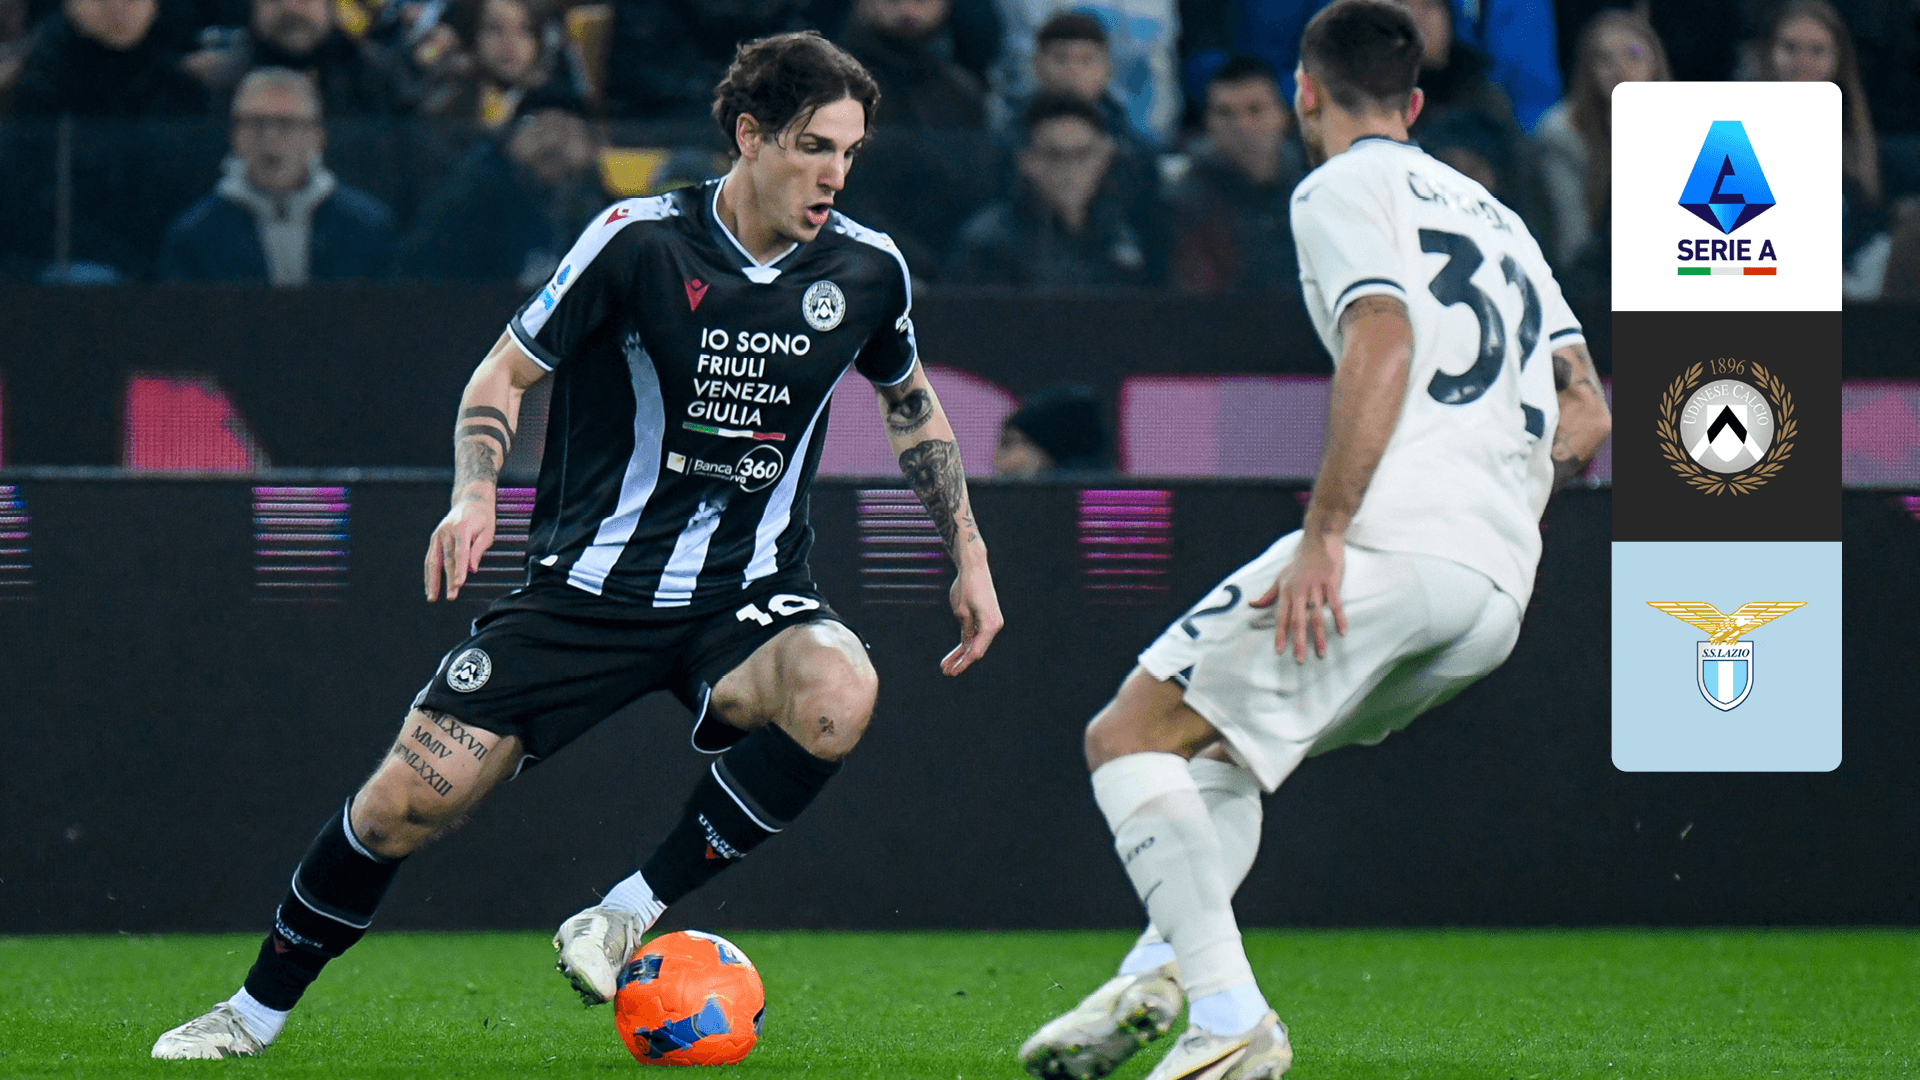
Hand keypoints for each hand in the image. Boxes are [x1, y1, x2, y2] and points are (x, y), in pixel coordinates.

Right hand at [424, 496, 496, 600]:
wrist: (471, 500)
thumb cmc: (483, 517)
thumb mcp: (488, 531)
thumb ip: (479, 549)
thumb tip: (472, 569)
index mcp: (461, 528)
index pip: (460, 552)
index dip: (460, 569)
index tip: (459, 584)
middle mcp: (446, 531)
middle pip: (447, 559)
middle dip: (449, 580)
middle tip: (452, 597)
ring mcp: (438, 535)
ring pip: (433, 560)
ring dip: (432, 580)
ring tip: (432, 598)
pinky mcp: (434, 538)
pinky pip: (430, 558)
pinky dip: (429, 573)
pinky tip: (430, 587)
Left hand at [941, 562, 1003, 675]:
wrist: (974, 567)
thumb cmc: (967, 586)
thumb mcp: (961, 610)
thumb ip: (965, 628)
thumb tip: (966, 645)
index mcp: (991, 625)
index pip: (976, 651)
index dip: (962, 663)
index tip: (950, 671)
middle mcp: (993, 626)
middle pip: (976, 650)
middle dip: (960, 662)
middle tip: (946, 673)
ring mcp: (989, 624)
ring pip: (973, 644)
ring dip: (960, 655)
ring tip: (945, 667)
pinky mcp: (983, 620)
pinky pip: (972, 636)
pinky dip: (962, 644)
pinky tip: (951, 656)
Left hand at [1250, 530, 1346, 661]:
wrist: (1316, 543)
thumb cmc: (1297, 564)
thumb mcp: (1280, 578)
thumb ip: (1268, 595)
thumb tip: (1251, 605)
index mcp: (1287, 592)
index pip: (1281, 617)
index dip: (1280, 634)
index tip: (1279, 651)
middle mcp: (1300, 591)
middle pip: (1298, 621)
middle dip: (1299, 642)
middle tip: (1299, 660)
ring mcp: (1316, 587)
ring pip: (1317, 616)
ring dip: (1320, 636)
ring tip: (1321, 653)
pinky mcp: (1330, 583)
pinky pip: (1336, 604)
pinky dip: (1339, 618)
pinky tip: (1342, 632)